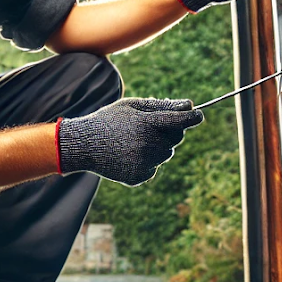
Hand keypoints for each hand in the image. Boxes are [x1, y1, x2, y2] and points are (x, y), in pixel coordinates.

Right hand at [57, 98, 204, 185]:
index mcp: (146, 124)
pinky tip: (128, 155)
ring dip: (157, 147)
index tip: (199, 114)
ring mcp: (143, 163)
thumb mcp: (131, 106)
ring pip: (166, 154)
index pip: (180, 121)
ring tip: (133, 141)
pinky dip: (146, 162)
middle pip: (176, 138)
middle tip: (152, 127)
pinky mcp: (138, 176)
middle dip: (170, 131)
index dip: (193, 117)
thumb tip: (188, 105)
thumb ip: (161, 105)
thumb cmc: (109, 120)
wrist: (83, 145)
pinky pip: (154, 168)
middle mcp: (147, 145)